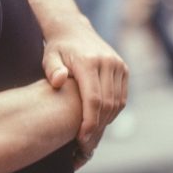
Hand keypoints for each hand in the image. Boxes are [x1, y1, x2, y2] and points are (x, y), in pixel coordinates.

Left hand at [43, 20, 127, 157]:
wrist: (74, 29)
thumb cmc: (57, 48)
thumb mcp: (49, 56)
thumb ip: (52, 69)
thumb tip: (58, 81)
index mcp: (89, 62)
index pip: (93, 99)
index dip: (89, 122)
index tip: (81, 138)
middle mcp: (108, 63)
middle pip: (107, 104)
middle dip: (97, 126)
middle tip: (85, 143)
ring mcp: (119, 65)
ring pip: (117, 102)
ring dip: (106, 121)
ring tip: (91, 134)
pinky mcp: (124, 69)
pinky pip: (122, 96)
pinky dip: (113, 111)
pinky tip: (100, 120)